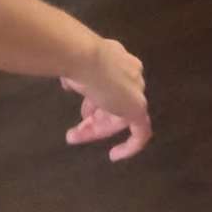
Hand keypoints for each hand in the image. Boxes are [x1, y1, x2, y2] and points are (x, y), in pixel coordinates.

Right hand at [59, 39, 151, 161]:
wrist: (84, 56)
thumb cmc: (75, 58)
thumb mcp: (73, 66)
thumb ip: (76, 76)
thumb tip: (70, 83)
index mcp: (118, 58)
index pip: (109, 84)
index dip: (95, 100)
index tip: (82, 112)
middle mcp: (131, 73)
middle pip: (113, 102)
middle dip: (94, 117)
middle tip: (74, 131)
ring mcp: (136, 91)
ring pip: (119, 116)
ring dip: (97, 128)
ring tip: (74, 137)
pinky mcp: (138, 108)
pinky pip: (140, 132)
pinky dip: (130, 146)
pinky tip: (114, 155)